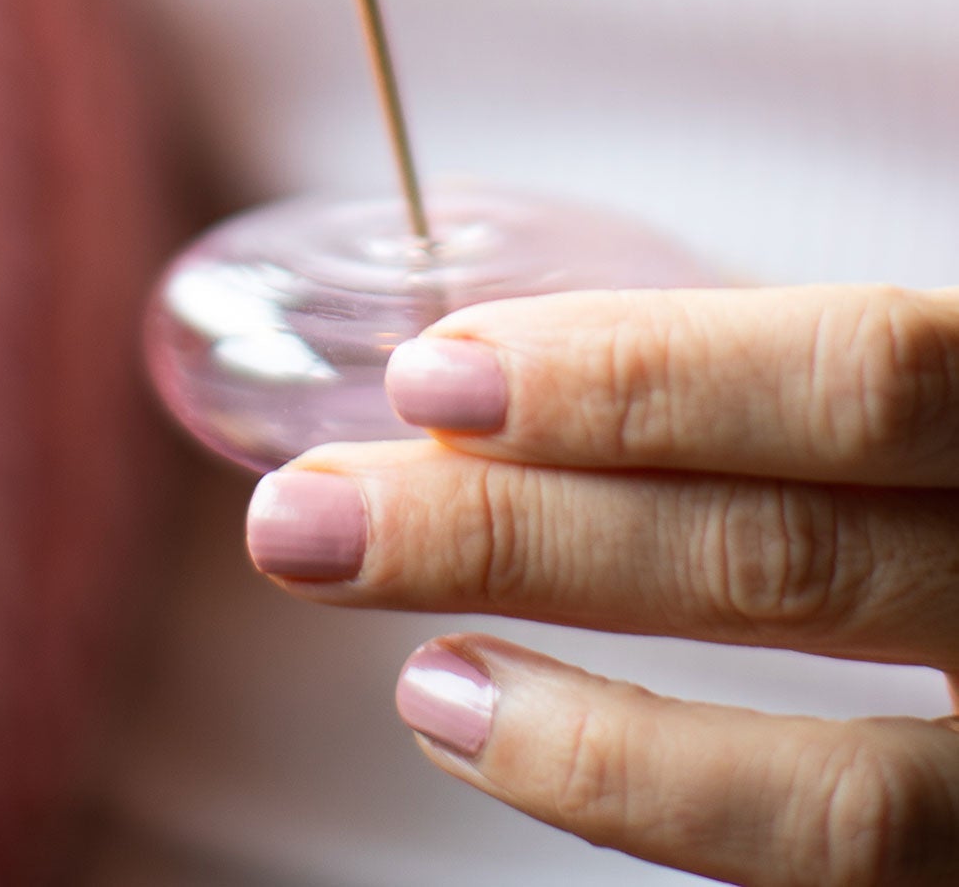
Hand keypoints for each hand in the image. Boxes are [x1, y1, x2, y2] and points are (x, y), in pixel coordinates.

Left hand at [245, 283, 958, 884]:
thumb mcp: (936, 396)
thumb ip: (777, 392)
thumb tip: (475, 390)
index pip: (867, 373)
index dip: (642, 376)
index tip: (433, 375)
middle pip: (791, 559)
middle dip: (514, 530)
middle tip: (305, 519)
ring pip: (847, 797)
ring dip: (580, 734)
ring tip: (404, 674)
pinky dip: (660, 826)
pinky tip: (502, 746)